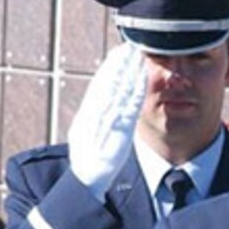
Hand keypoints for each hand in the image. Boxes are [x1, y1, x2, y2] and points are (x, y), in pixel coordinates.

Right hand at [68, 42, 146, 200]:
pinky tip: (142, 79)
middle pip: (107, 84)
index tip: (117, 53)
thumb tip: (100, 108)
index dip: (109, 69)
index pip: (99, 86)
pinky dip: (135, 92)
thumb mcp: (88, 139)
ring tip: (136, 55)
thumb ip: (95, 122)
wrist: (86, 181)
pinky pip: (128, 108)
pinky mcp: (119, 132)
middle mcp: (94, 116)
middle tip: (128, 46)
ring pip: (117, 91)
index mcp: (86, 116)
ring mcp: (105, 123)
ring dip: (127, 72)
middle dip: (118, 64)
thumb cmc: (88, 164)